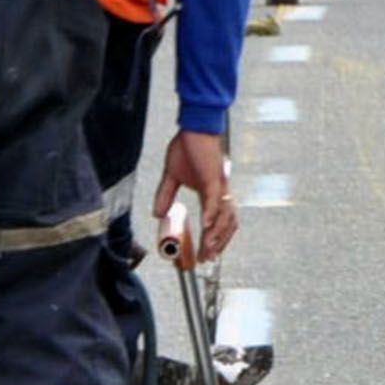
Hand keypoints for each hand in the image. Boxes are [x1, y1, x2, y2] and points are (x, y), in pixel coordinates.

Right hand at [149, 130, 236, 268]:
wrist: (194, 126)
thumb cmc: (187, 146)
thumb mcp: (172, 176)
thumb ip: (165, 195)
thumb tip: (157, 213)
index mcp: (211, 192)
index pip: (217, 221)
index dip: (213, 239)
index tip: (205, 254)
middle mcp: (219, 192)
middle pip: (227, 224)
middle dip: (219, 243)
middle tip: (208, 259)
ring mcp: (218, 185)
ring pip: (224, 216)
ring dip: (216, 235)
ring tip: (207, 249)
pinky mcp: (213, 177)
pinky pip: (214, 200)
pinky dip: (211, 216)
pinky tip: (205, 227)